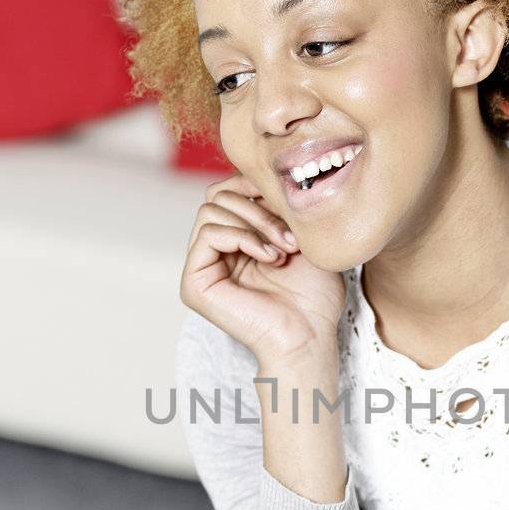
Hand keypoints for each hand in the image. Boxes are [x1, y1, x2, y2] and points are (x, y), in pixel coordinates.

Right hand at [180, 173, 344, 365]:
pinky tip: (268, 258)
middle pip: (217, 195)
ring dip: (253, 222)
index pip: (229, 190)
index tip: (290, 205)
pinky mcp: (194, 283)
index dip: (256, 187)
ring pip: (211, 209)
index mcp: (236, 241)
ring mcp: (202, 267)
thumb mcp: (301, 235)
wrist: (312, 336)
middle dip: (258, 207)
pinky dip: (241, 237)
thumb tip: (259, 173)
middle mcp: (215, 252)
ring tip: (283, 249)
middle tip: (290, 237)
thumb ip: (275, 204)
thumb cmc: (314, 295)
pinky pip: (207, 233)